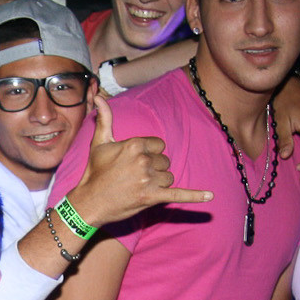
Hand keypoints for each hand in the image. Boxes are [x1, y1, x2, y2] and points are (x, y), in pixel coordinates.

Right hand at [68, 94, 212, 227]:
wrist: (89, 202)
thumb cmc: (94, 172)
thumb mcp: (99, 142)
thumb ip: (105, 118)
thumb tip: (99, 97)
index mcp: (135, 144)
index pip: (159, 145)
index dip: (149, 154)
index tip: (133, 163)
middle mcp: (143, 160)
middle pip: (165, 161)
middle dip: (153, 169)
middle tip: (133, 177)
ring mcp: (149, 179)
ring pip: (169, 177)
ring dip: (159, 183)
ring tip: (139, 187)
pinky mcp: (152, 197)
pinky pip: (179, 195)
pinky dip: (195, 196)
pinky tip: (210, 196)